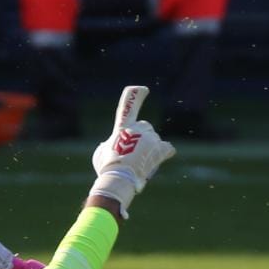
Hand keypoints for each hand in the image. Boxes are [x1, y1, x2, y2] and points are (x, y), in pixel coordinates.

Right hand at [89, 86, 175, 217]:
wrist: (119, 178)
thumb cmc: (107, 167)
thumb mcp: (101, 152)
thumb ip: (109, 144)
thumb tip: (112, 146)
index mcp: (122, 127)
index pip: (128, 105)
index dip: (136, 95)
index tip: (143, 90)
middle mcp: (138, 128)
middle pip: (144, 126)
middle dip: (142, 136)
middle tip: (134, 152)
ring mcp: (151, 138)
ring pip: (154, 139)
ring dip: (150, 148)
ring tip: (141, 162)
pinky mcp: (160, 150)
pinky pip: (167, 149)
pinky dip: (163, 153)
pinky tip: (158, 159)